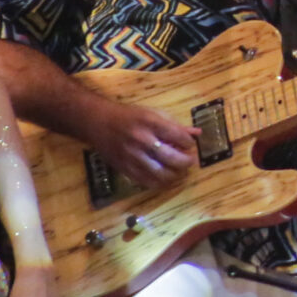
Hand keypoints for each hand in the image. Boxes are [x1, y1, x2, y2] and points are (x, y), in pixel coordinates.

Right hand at [83, 98, 197, 189]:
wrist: (99, 123)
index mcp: (151, 123)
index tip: (189, 145)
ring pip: (161, 174)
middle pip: (172, 158)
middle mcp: (141, 140)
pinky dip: (160, 183)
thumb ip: (176, 125)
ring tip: (179, 171)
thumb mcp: (153, 113)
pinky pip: (147, 182)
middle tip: (189, 161)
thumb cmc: (129, 116)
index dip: (189, 143)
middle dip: (186, 162)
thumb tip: (198, 133)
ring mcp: (132, 156)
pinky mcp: (124, 168)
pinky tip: (165, 178)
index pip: (178, 137)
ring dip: (175, 175)